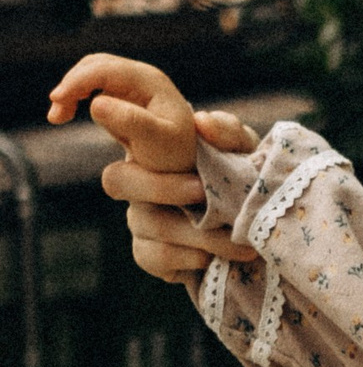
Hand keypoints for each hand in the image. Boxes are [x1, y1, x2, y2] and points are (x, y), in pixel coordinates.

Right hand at [54, 56, 260, 282]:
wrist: (263, 236)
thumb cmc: (247, 182)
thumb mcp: (247, 154)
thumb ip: (230, 134)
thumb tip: (203, 121)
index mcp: (153, 145)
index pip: (114, 118)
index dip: (99, 106)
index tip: (96, 104)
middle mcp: (140, 179)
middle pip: (118, 180)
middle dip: (159, 186)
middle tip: (201, 189)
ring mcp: (141, 216)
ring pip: (146, 222)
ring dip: (196, 233)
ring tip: (239, 242)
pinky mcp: (150, 252)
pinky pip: (152, 256)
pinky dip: (187, 259)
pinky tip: (211, 262)